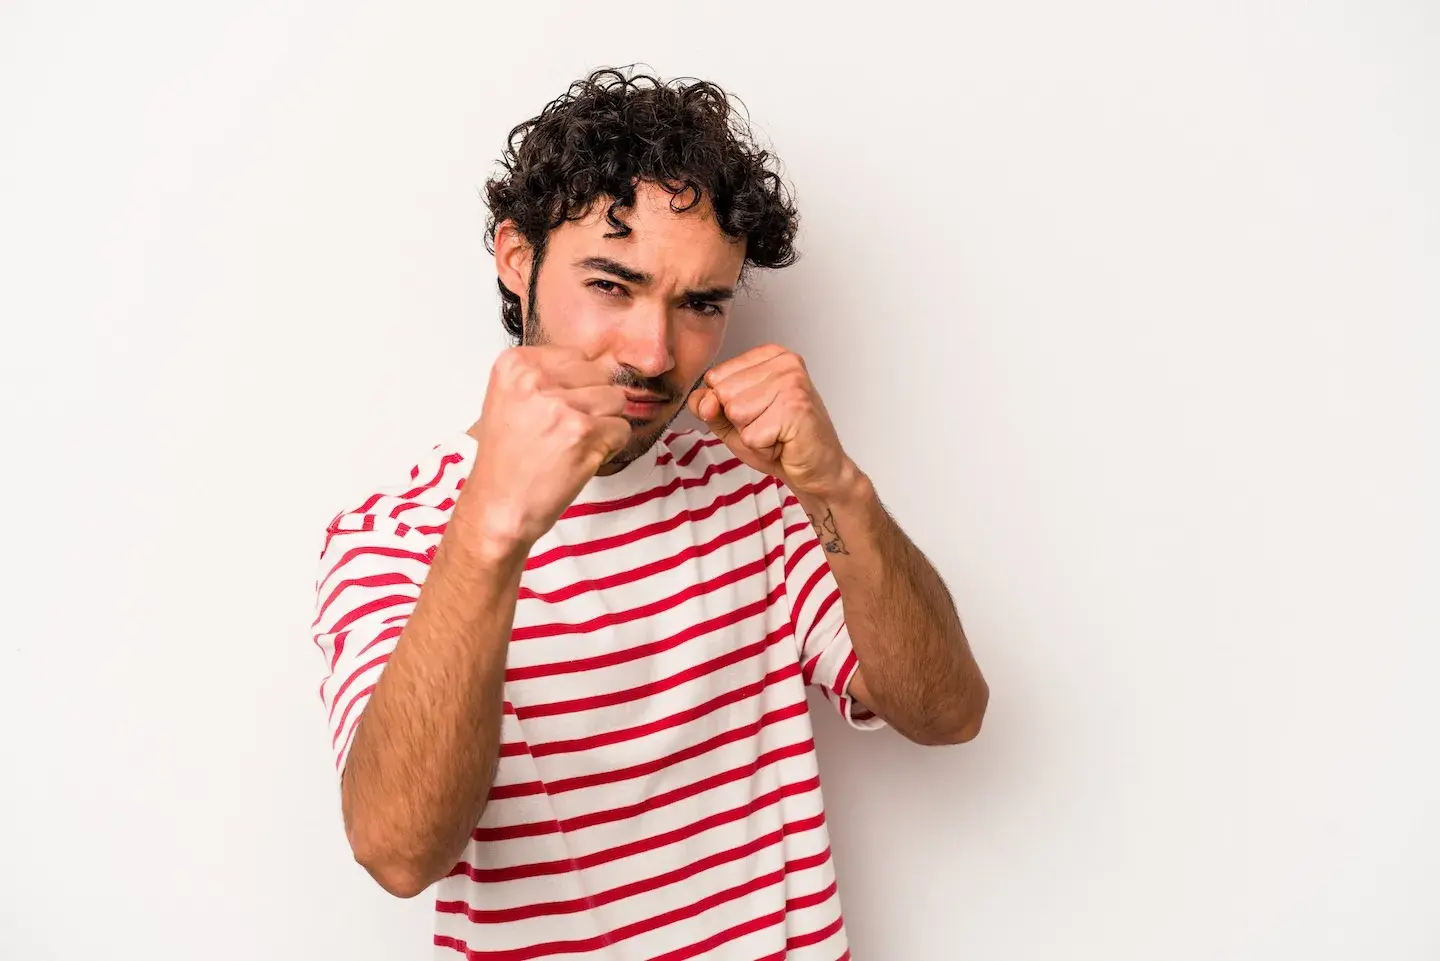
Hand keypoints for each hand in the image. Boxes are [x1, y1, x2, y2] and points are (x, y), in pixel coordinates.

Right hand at [461, 345, 629, 552]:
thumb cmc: (507, 461)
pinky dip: (611, 447)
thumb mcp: (511, 401)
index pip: (576, 357)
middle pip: (600, 376)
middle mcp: (535, 379)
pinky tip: (582, 459)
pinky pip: (623, 429)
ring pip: (616, 400)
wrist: (498, 507)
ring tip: (574, 445)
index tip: (555, 413)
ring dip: (605, 425)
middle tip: (566, 433)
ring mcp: (560, 406)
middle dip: (594, 405)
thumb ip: (547, 377)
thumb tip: (596, 367)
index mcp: (515, 365)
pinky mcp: (583, 433)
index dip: (577, 387)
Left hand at [687, 344, 854, 497]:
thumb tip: (704, 401)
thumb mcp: (733, 421)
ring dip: (751, 435)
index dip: (728, 407)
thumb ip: (710, 406)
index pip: (715, 377)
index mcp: (769, 356)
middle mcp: (783, 363)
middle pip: (724, 393)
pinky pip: (751, 435)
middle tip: (770, 427)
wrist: (817, 470)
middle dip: (740, 422)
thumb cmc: (780, 443)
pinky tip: (783, 443)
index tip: (758, 413)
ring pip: (735, 412)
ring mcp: (791, 383)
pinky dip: (762, 449)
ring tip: (776, 434)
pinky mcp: (795, 408)